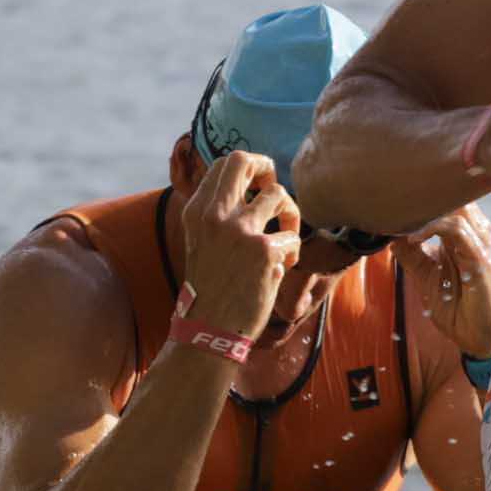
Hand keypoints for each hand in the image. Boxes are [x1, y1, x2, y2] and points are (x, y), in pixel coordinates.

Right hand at [177, 150, 300, 341]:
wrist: (208, 330)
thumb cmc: (212, 288)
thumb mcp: (203, 242)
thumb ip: (221, 214)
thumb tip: (257, 187)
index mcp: (197, 210)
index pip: (225, 164)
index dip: (250, 170)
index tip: (258, 190)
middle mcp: (215, 214)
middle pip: (245, 160)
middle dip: (268, 168)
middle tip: (275, 194)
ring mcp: (239, 230)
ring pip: (279, 193)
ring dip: (290, 214)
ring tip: (285, 239)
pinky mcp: (263, 251)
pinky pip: (292, 237)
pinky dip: (293, 253)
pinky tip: (282, 270)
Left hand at [391, 206, 490, 362]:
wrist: (483, 338)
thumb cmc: (460, 308)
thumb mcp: (427, 277)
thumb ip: (411, 255)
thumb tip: (390, 235)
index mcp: (466, 233)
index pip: (447, 198)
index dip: (420, 195)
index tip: (391, 200)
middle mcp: (477, 231)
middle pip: (453, 194)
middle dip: (421, 195)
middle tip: (391, 202)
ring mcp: (481, 242)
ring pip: (456, 206)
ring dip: (424, 209)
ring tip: (398, 218)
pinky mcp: (481, 258)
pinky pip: (457, 230)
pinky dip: (432, 228)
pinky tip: (413, 239)